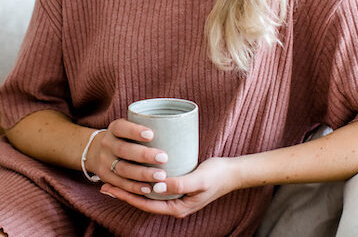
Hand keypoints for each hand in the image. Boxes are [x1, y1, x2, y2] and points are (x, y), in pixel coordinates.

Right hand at [86, 118, 168, 194]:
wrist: (96, 150)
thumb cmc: (125, 136)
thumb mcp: (128, 126)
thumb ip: (147, 126)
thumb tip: (180, 125)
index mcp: (114, 128)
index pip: (122, 128)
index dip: (135, 131)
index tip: (152, 134)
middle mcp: (107, 144)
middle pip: (123, 150)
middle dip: (144, 155)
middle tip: (164, 158)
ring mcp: (104, 162)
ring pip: (123, 169)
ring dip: (142, 174)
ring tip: (161, 176)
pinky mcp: (106, 177)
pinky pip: (121, 184)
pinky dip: (135, 187)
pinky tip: (149, 189)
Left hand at [100, 157, 236, 217]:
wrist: (233, 172)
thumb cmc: (218, 175)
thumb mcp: (199, 179)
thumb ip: (179, 184)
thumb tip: (155, 186)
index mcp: (177, 207)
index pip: (145, 204)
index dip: (127, 196)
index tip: (110, 188)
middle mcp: (174, 204)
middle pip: (143, 200)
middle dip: (124, 192)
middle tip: (104, 183)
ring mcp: (176, 196)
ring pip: (148, 193)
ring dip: (132, 185)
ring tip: (115, 178)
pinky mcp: (179, 185)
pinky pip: (156, 185)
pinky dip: (144, 179)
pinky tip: (137, 170)